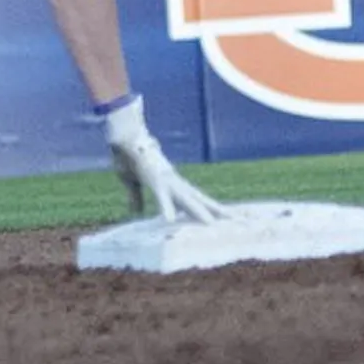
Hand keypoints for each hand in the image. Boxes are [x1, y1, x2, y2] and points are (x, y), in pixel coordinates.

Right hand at [98, 95, 226, 224]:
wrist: (123, 138)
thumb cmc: (128, 158)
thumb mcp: (132, 184)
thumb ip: (136, 199)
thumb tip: (136, 212)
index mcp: (172, 185)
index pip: (197, 200)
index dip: (212, 209)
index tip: (228, 219)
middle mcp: (175, 183)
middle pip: (201, 200)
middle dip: (219, 211)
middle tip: (240, 221)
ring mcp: (167, 181)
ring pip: (187, 199)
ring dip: (199, 212)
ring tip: (212, 225)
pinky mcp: (154, 179)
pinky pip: (161, 195)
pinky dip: (165, 206)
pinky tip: (168, 219)